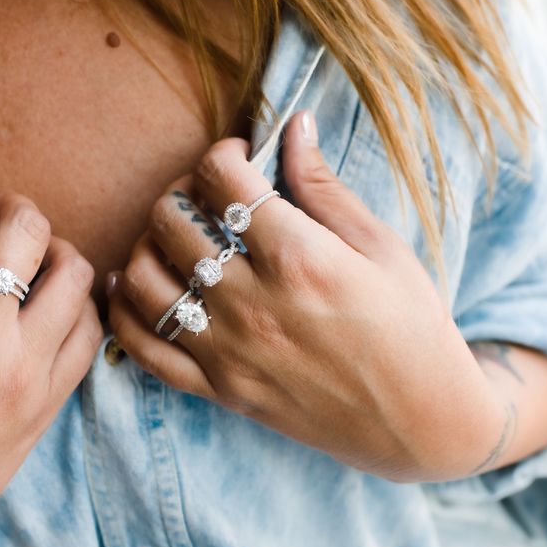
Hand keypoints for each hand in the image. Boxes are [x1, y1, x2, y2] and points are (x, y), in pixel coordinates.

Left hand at [108, 111, 504, 482]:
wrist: (421, 423)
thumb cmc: (412, 327)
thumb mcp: (382, 247)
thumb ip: (323, 187)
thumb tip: (293, 124)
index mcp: (298, 259)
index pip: (222, 180)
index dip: (222, 152)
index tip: (237, 156)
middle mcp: (253, 304)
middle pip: (171, 222)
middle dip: (180, 190)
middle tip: (203, 193)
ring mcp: (229, 351)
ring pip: (145, 280)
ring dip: (147, 244)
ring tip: (174, 237)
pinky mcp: (220, 389)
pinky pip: (145, 350)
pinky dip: (125, 313)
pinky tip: (131, 286)